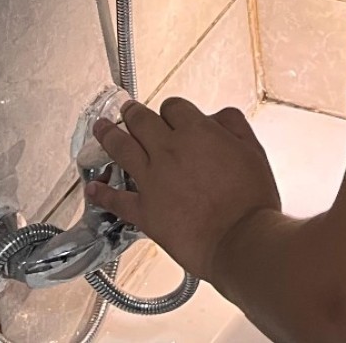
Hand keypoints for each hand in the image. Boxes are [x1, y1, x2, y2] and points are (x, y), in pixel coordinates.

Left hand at [90, 98, 281, 280]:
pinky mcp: (144, 211)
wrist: (240, 239)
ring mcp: (152, 180)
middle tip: (125, 110)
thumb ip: (232, 124)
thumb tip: (215, 116)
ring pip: (121, 149)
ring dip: (107, 135)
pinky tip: (93, 188)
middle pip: (141, 121)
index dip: (170, 109)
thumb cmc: (250, 199)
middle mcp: (168, 150)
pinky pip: (116, 199)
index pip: (173, 107)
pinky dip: (101, 193)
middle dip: (131, 112)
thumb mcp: (252, 148)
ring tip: (100, 128)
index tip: (169, 113)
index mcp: (196, 131)